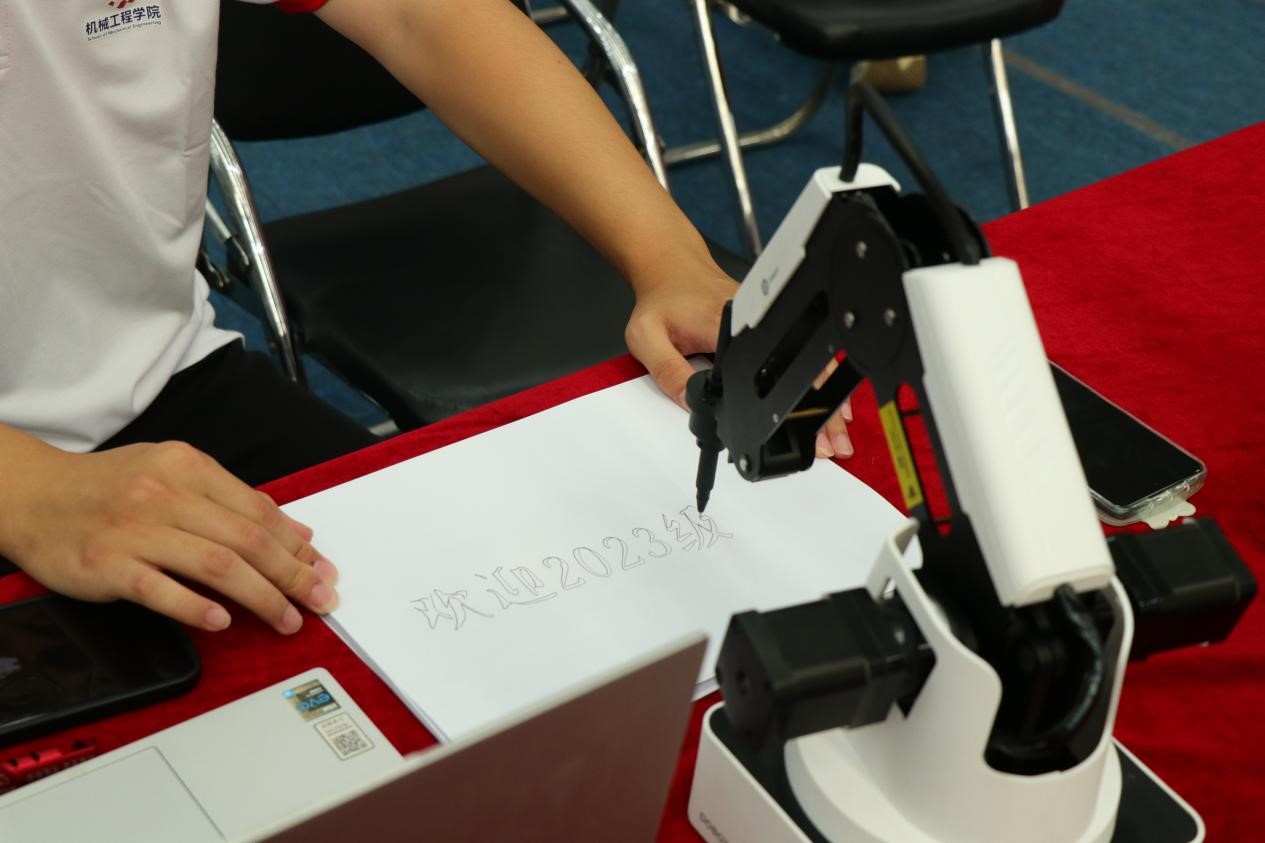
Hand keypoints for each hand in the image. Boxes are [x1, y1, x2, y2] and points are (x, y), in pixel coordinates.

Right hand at [1, 441, 337, 633]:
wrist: (33, 495)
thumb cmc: (110, 487)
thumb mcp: (172, 473)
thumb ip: (231, 501)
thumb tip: (295, 532)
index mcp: (188, 467)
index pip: (259, 510)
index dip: (297, 545)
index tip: (323, 570)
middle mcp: (166, 494)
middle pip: (248, 538)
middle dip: (293, 574)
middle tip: (319, 600)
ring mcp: (136, 530)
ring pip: (216, 564)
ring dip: (261, 596)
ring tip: (287, 619)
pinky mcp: (107, 564)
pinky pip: (159, 588)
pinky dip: (195, 606)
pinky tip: (222, 621)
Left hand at [623, 258, 852, 459]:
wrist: (670, 268)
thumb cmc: (662, 298)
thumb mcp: (647, 336)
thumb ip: (668, 372)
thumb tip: (691, 402)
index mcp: (728, 323)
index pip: (766, 364)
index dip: (787, 397)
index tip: (796, 424)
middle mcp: (754, 320)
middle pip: (798, 366)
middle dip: (817, 408)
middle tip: (828, 443)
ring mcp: (765, 321)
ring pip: (803, 361)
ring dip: (821, 397)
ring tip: (834, 432)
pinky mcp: (766, 323)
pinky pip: (795, 354)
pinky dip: (814, 380)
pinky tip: (826, 402)